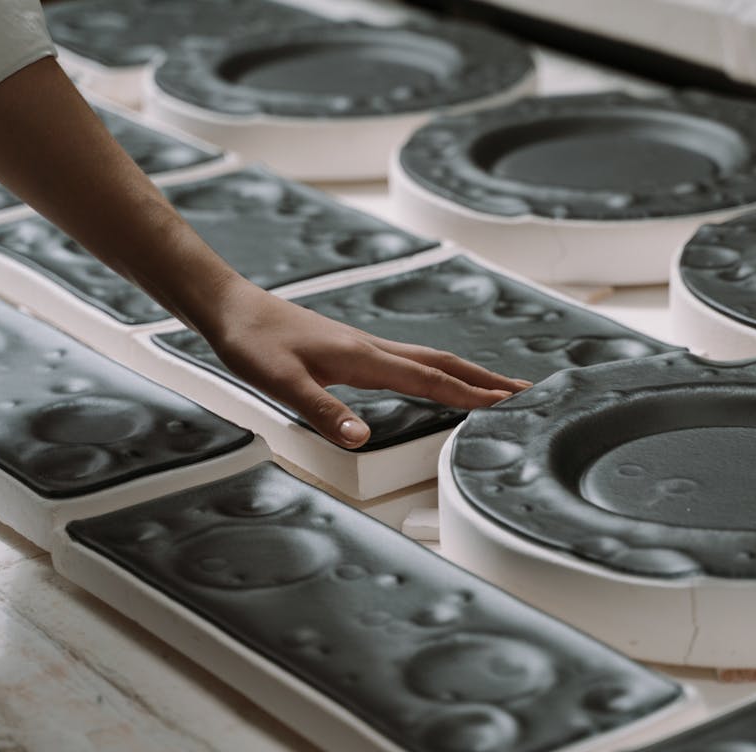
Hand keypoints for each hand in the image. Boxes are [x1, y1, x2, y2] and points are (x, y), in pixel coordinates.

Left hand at [202, 280, 529, 447]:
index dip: (470, 395)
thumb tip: (361, 438)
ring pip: (431, 360)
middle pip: (444, 364)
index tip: (508, 405)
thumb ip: (323, 412)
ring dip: (467, 373)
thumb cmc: (253, 343)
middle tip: (525, 393)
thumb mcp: (281, 383)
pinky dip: (439, 371)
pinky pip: (412, 361)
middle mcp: (372, 349)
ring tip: (495, 387)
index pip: (430, 380)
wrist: (231, 309)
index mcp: (363, 358)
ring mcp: (365, 346)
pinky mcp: (354, 349)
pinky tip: (436, 380)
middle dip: (486, 380)